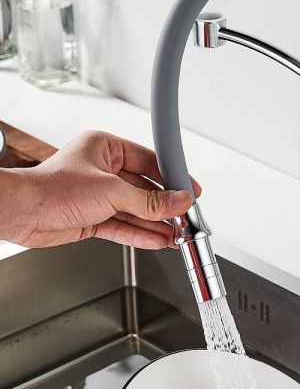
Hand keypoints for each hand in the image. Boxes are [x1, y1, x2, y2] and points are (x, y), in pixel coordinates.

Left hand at [0, 131, 200, 248]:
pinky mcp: (93, 218)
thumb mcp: (112, 192)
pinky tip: (159, 240)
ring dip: (156, 224)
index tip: (190, 189)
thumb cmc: (52, 189)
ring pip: (136, 210)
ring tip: (178, 234)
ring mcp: (98, 196)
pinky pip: (124, 226)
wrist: (21, 215)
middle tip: (185, 217)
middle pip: (145, 189)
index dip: (172, 177)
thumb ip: (149, 201)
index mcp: (106, 148)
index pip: (150, 161)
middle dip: (165, 206)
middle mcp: (103, 171)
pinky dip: (141, 234)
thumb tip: (178, 201)